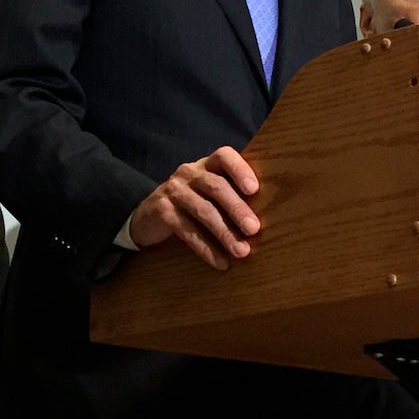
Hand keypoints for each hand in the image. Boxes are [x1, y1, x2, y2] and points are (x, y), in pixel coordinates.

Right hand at [127, 147, 259, 270]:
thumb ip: (231, 196)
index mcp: (206, 164)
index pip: (224, 156)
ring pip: (204, 210)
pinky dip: (206, 248)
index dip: (240, 169)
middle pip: (216, 187)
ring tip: (242, 251)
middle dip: (237, 209)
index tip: (254, 189)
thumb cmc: (191, 205)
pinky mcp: (162, 211)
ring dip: (225, 233)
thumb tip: (270, 217)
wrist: (147, 217)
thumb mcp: (208, 194)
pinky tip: (220, 262)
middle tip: (254, 229)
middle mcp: (189, 172)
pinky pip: (187, 231)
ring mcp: (173, 190)